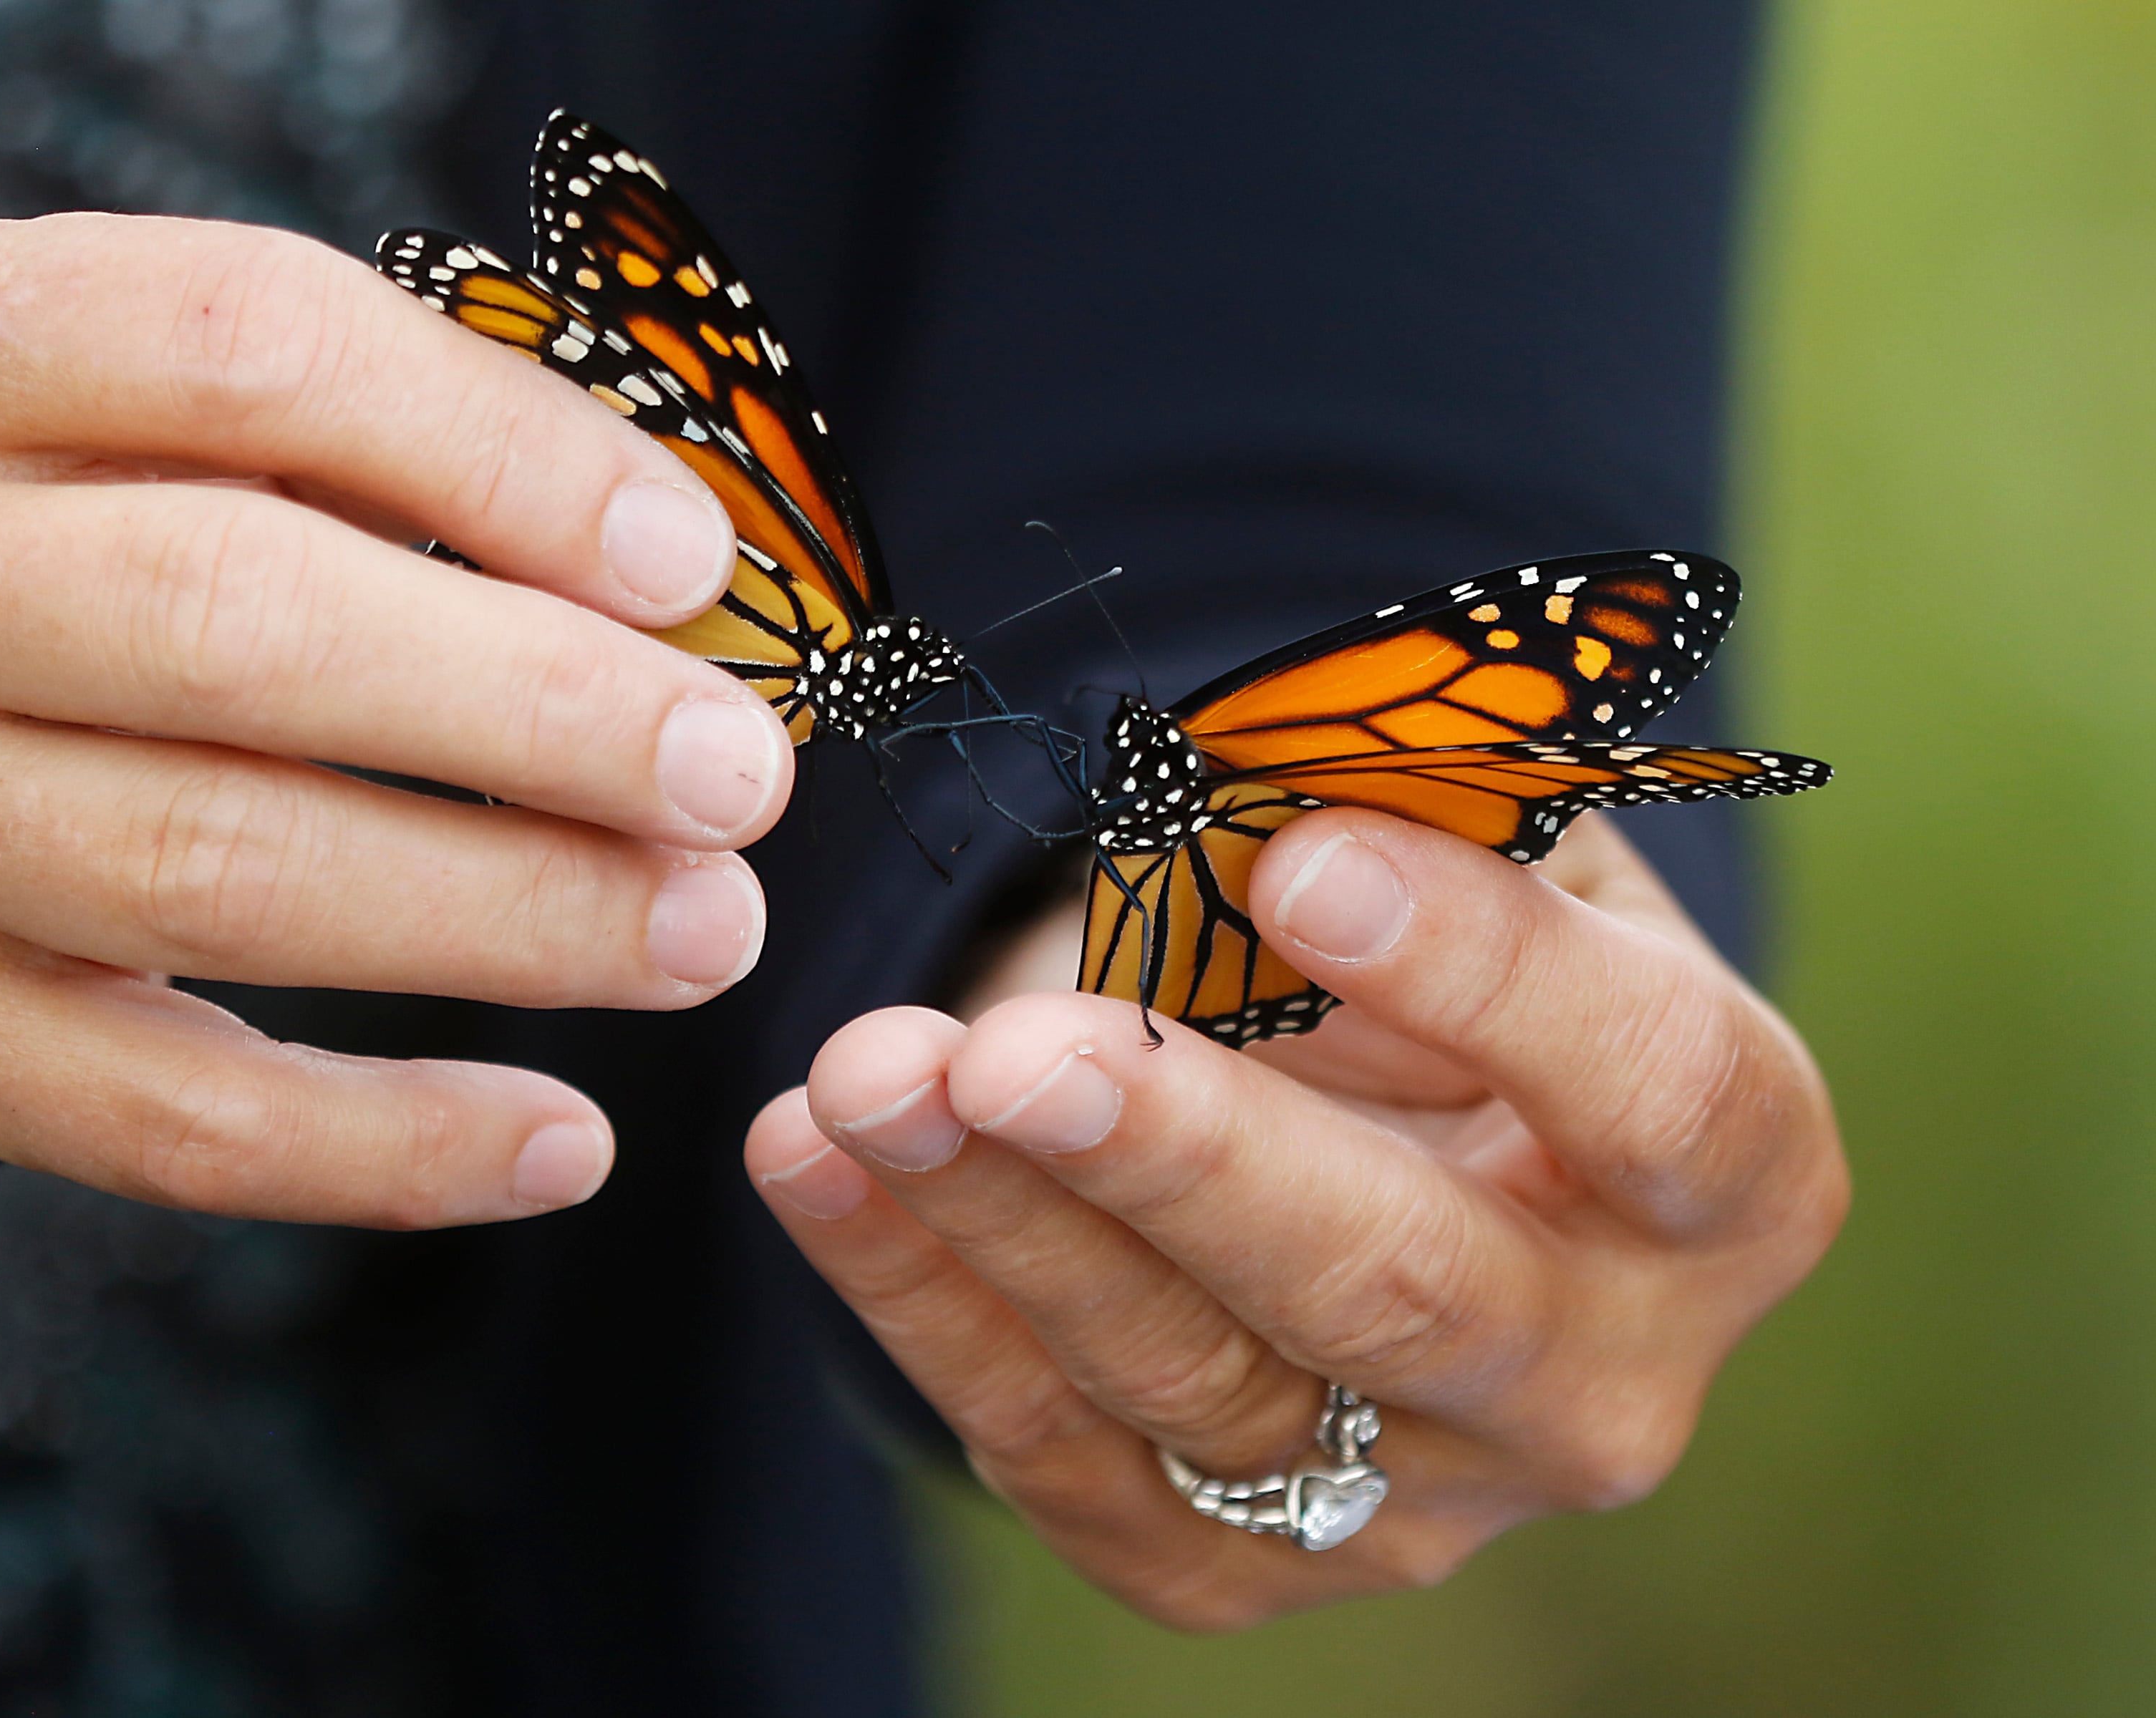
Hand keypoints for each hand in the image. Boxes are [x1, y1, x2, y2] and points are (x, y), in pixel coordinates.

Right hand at [0, 213, 793, 1226]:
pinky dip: (385, 1145)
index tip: (691, 568)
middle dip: (536, 712)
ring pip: (212, 875)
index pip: (250, 347)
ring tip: (701, 931)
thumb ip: (385, 445)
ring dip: (504, 918)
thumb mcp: (152, 401)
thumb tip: (673, 590)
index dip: (503, 457)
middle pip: (233, 621)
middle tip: (737, 777)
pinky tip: (561, 1142)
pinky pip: (160, 1117)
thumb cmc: (53, 515)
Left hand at [744, 812, 1844, 1626]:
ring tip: (863, 1077)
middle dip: (1190, 1160)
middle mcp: (1600, 1376)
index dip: (1488, 977)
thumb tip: (1251, 793)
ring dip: (1006, 1223)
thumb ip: (1409, 815)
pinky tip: (813, 1166)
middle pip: (1406, 1287)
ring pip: (1198, 1382)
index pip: (1654, 1094)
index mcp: (1726, 1176)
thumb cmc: (1435, 971)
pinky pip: (1062, 1456)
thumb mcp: (1472, 857)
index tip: (1302, 865)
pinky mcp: (1240, 1570)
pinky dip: (922, 1302)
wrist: (1382, 1149)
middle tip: (1017, 1051)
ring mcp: (1419, 1502)